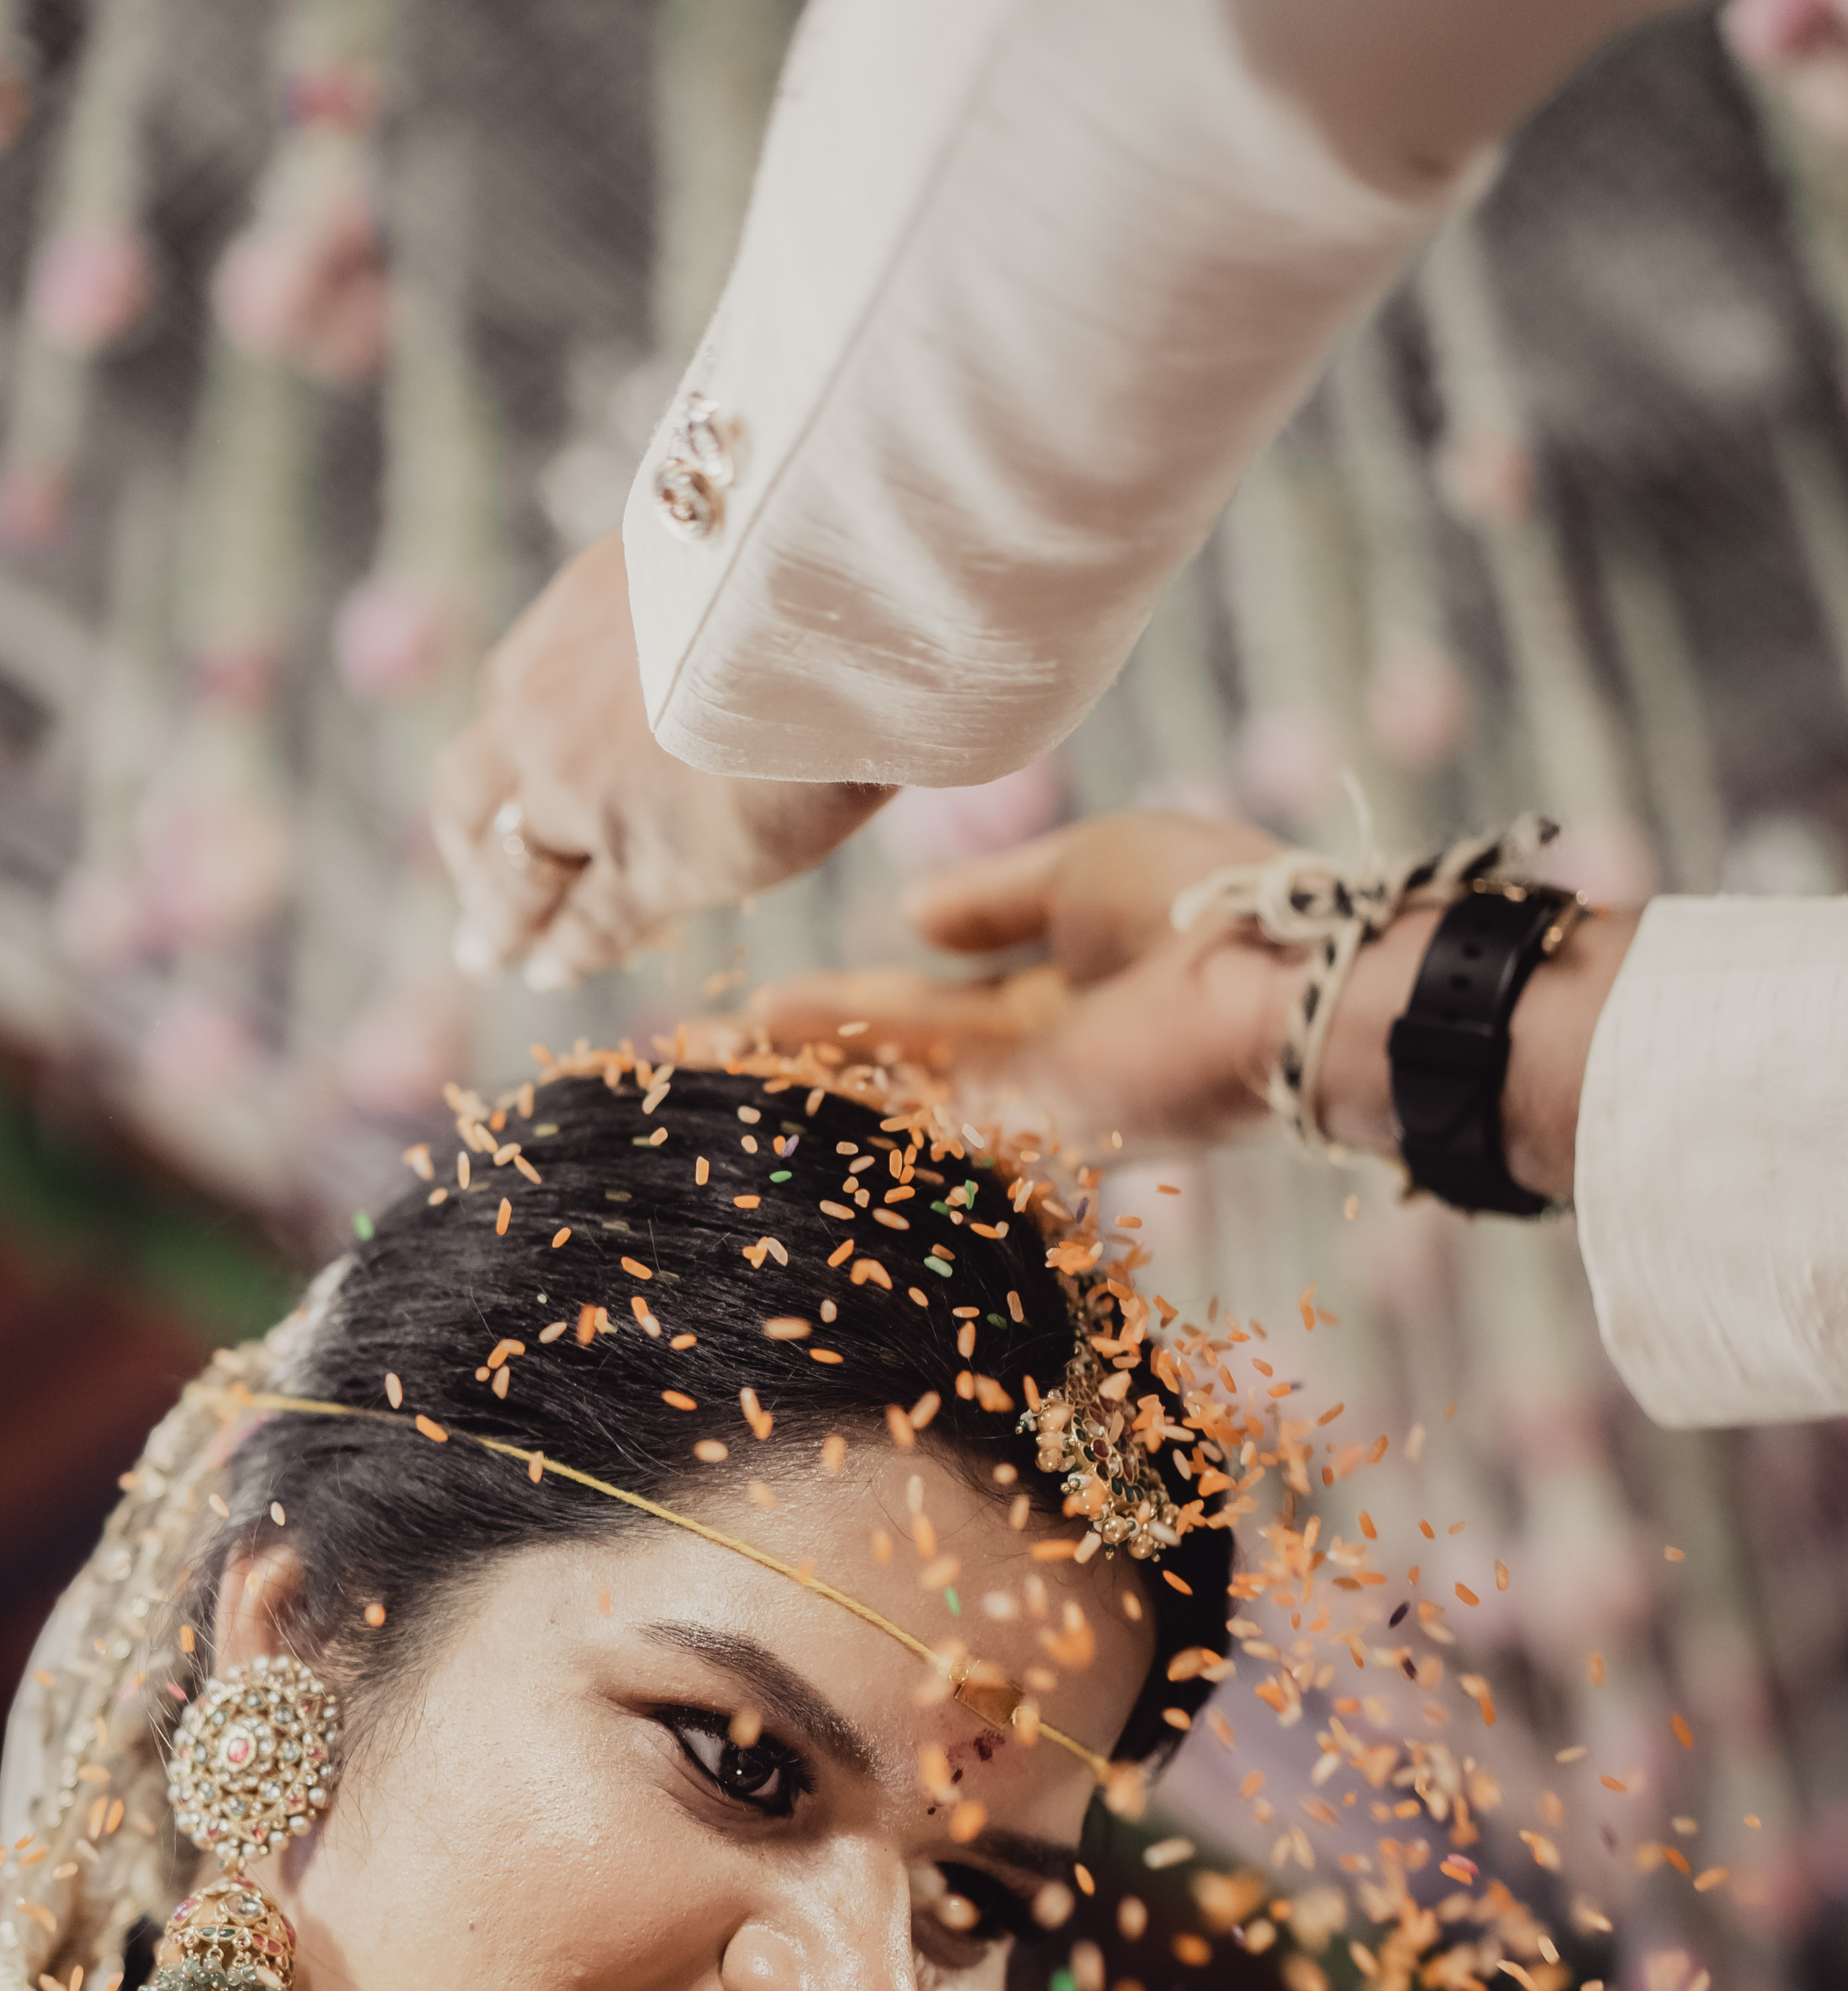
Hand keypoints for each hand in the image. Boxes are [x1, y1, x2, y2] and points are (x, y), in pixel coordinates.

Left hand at [429, 532, 890, 986]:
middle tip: (474, 885)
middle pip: (476, 791)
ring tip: (493, 951)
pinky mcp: (644, 860)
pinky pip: (583, 923)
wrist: (836, 604)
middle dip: (470, 842)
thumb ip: (679, 603)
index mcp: (573, 619)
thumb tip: (711, 607)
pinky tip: (547, 971)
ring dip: (498, 918)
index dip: (505, 753)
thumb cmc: (811, 564)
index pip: (513, 697)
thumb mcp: (710, 548)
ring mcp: (585, 792)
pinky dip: (561, 953)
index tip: (499, 787)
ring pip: (514, 871)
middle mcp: (551, 707)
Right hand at [746, 809, 1302, 1145]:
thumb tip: (909, 916)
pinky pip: (906, 1104)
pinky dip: (834, 1090)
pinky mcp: (1016, 1120)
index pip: (929, 1002)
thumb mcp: (1085, 870)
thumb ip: (994, 898)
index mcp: (1057, 990)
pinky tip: (763, 1076)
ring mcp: (1021, 1097)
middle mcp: (1030, 1057)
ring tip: (708, 1052)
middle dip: (802, 1044)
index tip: (769, 994)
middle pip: (894, 1054)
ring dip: (800, 1069)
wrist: (1282, 972)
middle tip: (709, 1036)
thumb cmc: (1210, 901)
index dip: (849, 1001)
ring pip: (888, 1085)